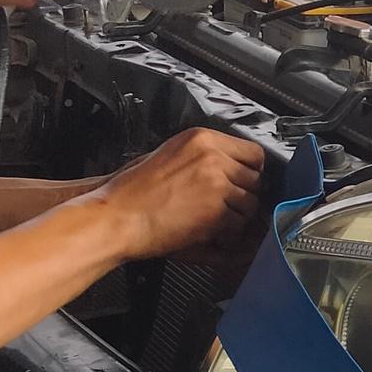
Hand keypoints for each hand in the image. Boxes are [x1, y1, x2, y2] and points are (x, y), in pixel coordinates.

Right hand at [99, 129, 265, 260]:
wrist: (116, 217)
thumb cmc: (133, 193)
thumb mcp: (170, 155)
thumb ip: (204, 157)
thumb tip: (233, 167)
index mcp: (201, 139)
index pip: (253, 151)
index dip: (250, 171)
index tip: (242, 182)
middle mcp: (212, 156)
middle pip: (256, 178)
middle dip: (243, 195)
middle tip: (225, 206)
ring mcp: (216, 183)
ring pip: (251, 203)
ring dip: (237, 216)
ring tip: (213, 220)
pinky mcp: (216, 210)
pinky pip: (239, 224)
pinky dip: (228, 233)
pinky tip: (207, 230)